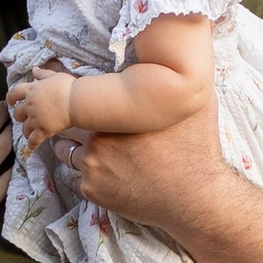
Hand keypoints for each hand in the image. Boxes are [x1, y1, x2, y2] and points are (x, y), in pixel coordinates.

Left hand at [7, 69, 76, 142]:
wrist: (76, 101)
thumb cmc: (68, 87)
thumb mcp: (54, 76)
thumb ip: (42, 74)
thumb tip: (34, 70)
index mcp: (31, 90)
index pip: (14, 93)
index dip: (11, 98)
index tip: (11, 102)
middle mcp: (30, 105)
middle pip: (17, 113)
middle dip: (20, 116)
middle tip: (24, 118)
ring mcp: (35, 119)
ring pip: (24, 128)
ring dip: (26, 130)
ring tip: (30, 132)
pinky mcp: (43, 131)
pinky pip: (33, 141)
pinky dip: (32, 144)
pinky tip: (32, 147)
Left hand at [71, 79, 228, 235]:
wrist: (195, 197)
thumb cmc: (197, 150)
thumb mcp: (195, 105)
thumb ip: (180, 83)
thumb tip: (180, 66)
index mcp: (117, 110)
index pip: (80, 93)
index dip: (76, 93)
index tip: (76, 97)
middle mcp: (98, 134)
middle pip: (68, 123)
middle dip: (74, 124)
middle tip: (85, 127)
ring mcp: (92, 164)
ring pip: (66, 150)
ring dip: (74, 149)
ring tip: (95, 153)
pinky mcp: (92, 189)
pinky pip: (75, 178)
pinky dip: (85, 176)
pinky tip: (104, 176)